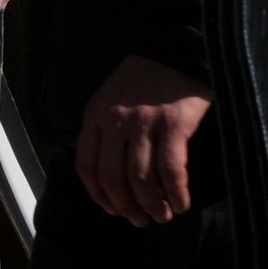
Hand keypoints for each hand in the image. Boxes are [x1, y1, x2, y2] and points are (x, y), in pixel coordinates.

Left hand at [73, 52, 212, 224]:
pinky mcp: (174, 123)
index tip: (114, 211)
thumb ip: (105, 132)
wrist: (175, 47)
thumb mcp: (110, 100)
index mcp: (94, 115)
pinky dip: (176, 193)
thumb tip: (111, 182)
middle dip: (127, 208)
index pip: (86, 167)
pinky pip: (171, 170)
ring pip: (141, 179)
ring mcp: (144, 121)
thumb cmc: (144, 80)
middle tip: (142, 221)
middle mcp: (115, 120)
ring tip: (163, 215)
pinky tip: (181, 203)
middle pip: (113, 179)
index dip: (99, 197)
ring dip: (152, 206)